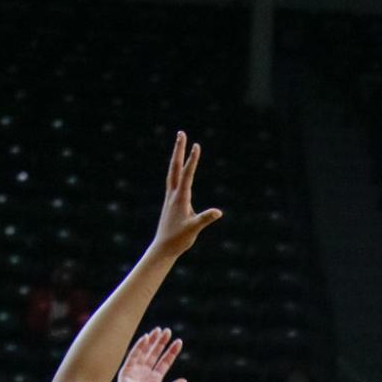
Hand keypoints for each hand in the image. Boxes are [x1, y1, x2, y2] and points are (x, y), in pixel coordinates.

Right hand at [116, 326, 187, 381]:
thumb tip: (184, 380)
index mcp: (153, 380)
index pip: (164, 362)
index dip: (171, 352)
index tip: (179, 341)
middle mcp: (144, 373)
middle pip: (154, 354)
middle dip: (161, 342)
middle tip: (168, 331)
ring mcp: (135, 371)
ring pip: (145, 352)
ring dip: (151, 341)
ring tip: (159, 330)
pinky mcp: (126, 371)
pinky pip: (133, 356)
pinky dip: (139, 346)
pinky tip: (146, 337)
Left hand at [151, 132, 220, 259]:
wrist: (163, 248)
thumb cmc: (178, 239)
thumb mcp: (194, 229)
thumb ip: (205, 219)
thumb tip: (218, 212)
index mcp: (180, 198)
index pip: (187, 174)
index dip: (192, 160)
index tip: (196, 145)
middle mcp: (173, 194)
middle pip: (175, 167)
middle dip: (179, 150)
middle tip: (181, 133)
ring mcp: (170, 197)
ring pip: (172, 172)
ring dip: (176, 157)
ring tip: (179, 144)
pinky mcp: (170, 201)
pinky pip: (173, 180)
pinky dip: (176, 170)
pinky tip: (178, 169)